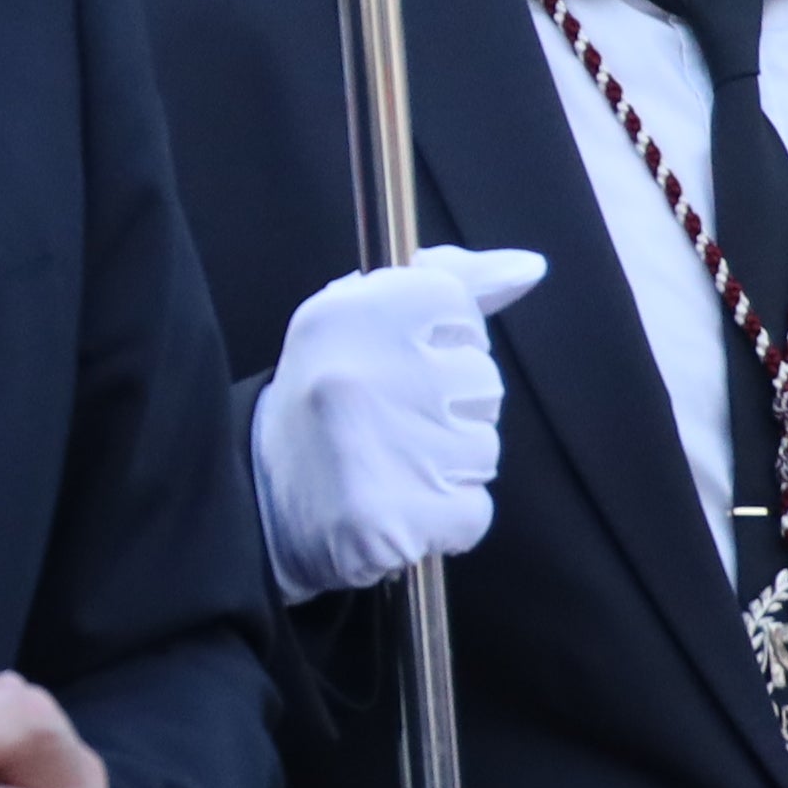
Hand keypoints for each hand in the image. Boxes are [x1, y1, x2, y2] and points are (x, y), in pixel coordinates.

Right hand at [250, 247, 546, 599]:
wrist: (259, 507)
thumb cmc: (323, 407)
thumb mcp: (359, 323)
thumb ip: (448, 285)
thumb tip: (528, 268)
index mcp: (343, 315)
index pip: (455, 301)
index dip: (444, 337)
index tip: (405, 360)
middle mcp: (361, 374)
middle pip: (482, 380)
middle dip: (454, 406)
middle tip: (393, 424)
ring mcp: (382, 449)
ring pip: (484, 448)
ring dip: (452, 465)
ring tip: (394, 468)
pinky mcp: (398, 519)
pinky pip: (474, 509)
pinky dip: (448, 517)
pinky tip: (402, 509)